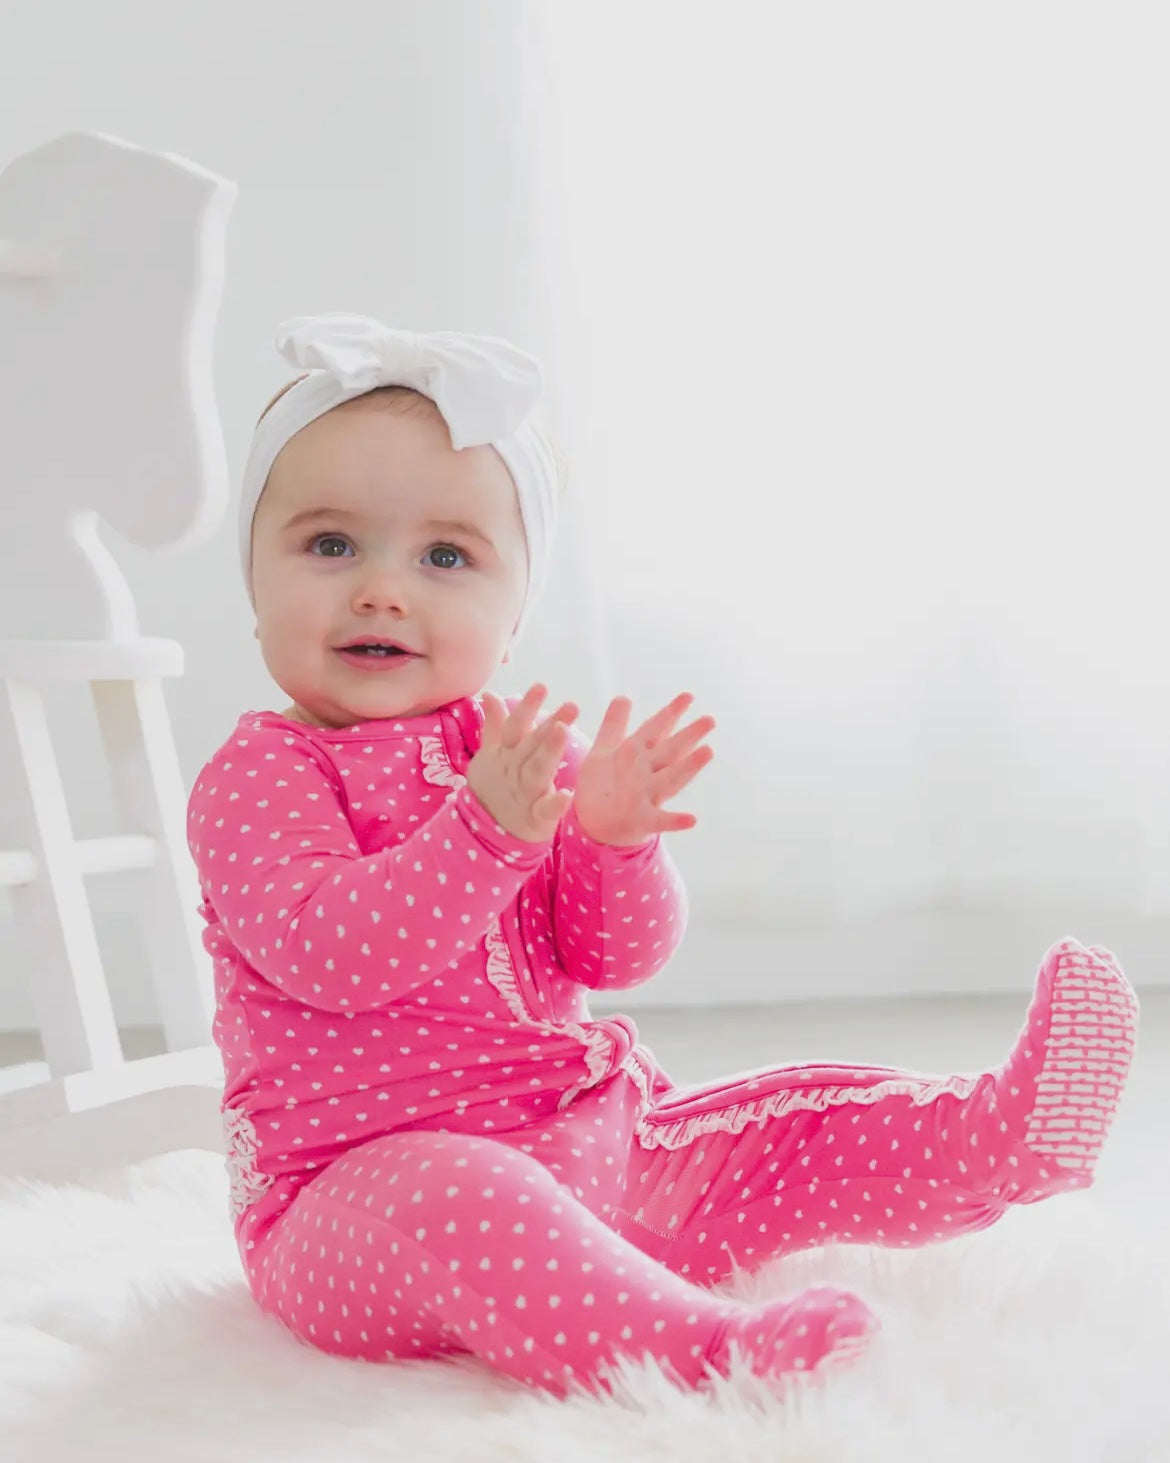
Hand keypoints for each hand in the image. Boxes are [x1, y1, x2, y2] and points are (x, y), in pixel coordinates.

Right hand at [466, 683, 578, 842]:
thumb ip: (495, 725)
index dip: (527, 707)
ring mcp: (525, 793)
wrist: (485, 830)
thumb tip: (490, 694)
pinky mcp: (535, 818)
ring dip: (549, 751)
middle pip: (531, 744)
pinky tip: (567, 794)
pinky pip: (545, 811)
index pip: (515, 727)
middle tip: (571, 705)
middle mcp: (515, 770)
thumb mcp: (491, 755)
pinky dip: (555, 804)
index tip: (541, 686)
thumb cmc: (496, 785)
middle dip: (549, 724)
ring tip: (563, 731)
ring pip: (537, 770)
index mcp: (507, 754)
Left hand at [573, 692, 714, 846]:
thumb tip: (624, 696)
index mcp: (637, 753)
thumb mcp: (604, 750)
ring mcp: (647, 796)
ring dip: (689, 767)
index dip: (670, 713)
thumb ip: (615, 724)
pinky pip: (661, 820)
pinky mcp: (643, 820)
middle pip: (670, 750)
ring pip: (671, 779)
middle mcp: (647, 772)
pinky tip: (692, 819)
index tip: (688, 696)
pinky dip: (676, 820)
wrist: (593, 823)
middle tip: (709, 720)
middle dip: (689, 735)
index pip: (656, 729)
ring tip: (708, 752)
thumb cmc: (603, 783)